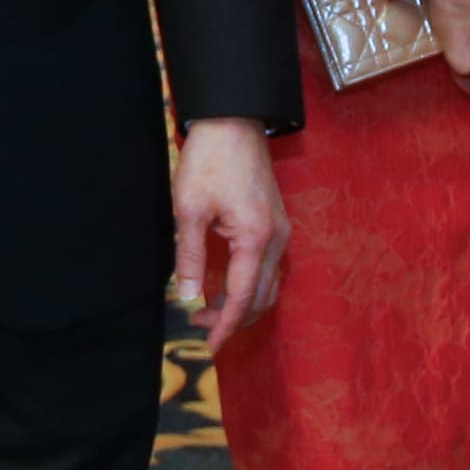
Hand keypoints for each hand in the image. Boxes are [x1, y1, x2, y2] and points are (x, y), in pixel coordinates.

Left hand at [170, 118, 287, 348]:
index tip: (207, 348)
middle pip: (261, 298)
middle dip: (232, 319)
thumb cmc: (210, 160)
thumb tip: (188, 298)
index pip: (243, 298)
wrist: (233, 121)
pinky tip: (224, 284)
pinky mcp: (276, 223)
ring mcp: (280, 231)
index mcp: (256, 239)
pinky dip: (249, 285)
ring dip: (241, 303)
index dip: (225, 326)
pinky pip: (268, 267)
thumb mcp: (189, 209)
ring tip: (205, 308)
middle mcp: (277, 240)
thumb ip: (191, 257)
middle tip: (197, 327)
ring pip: (268, 285)